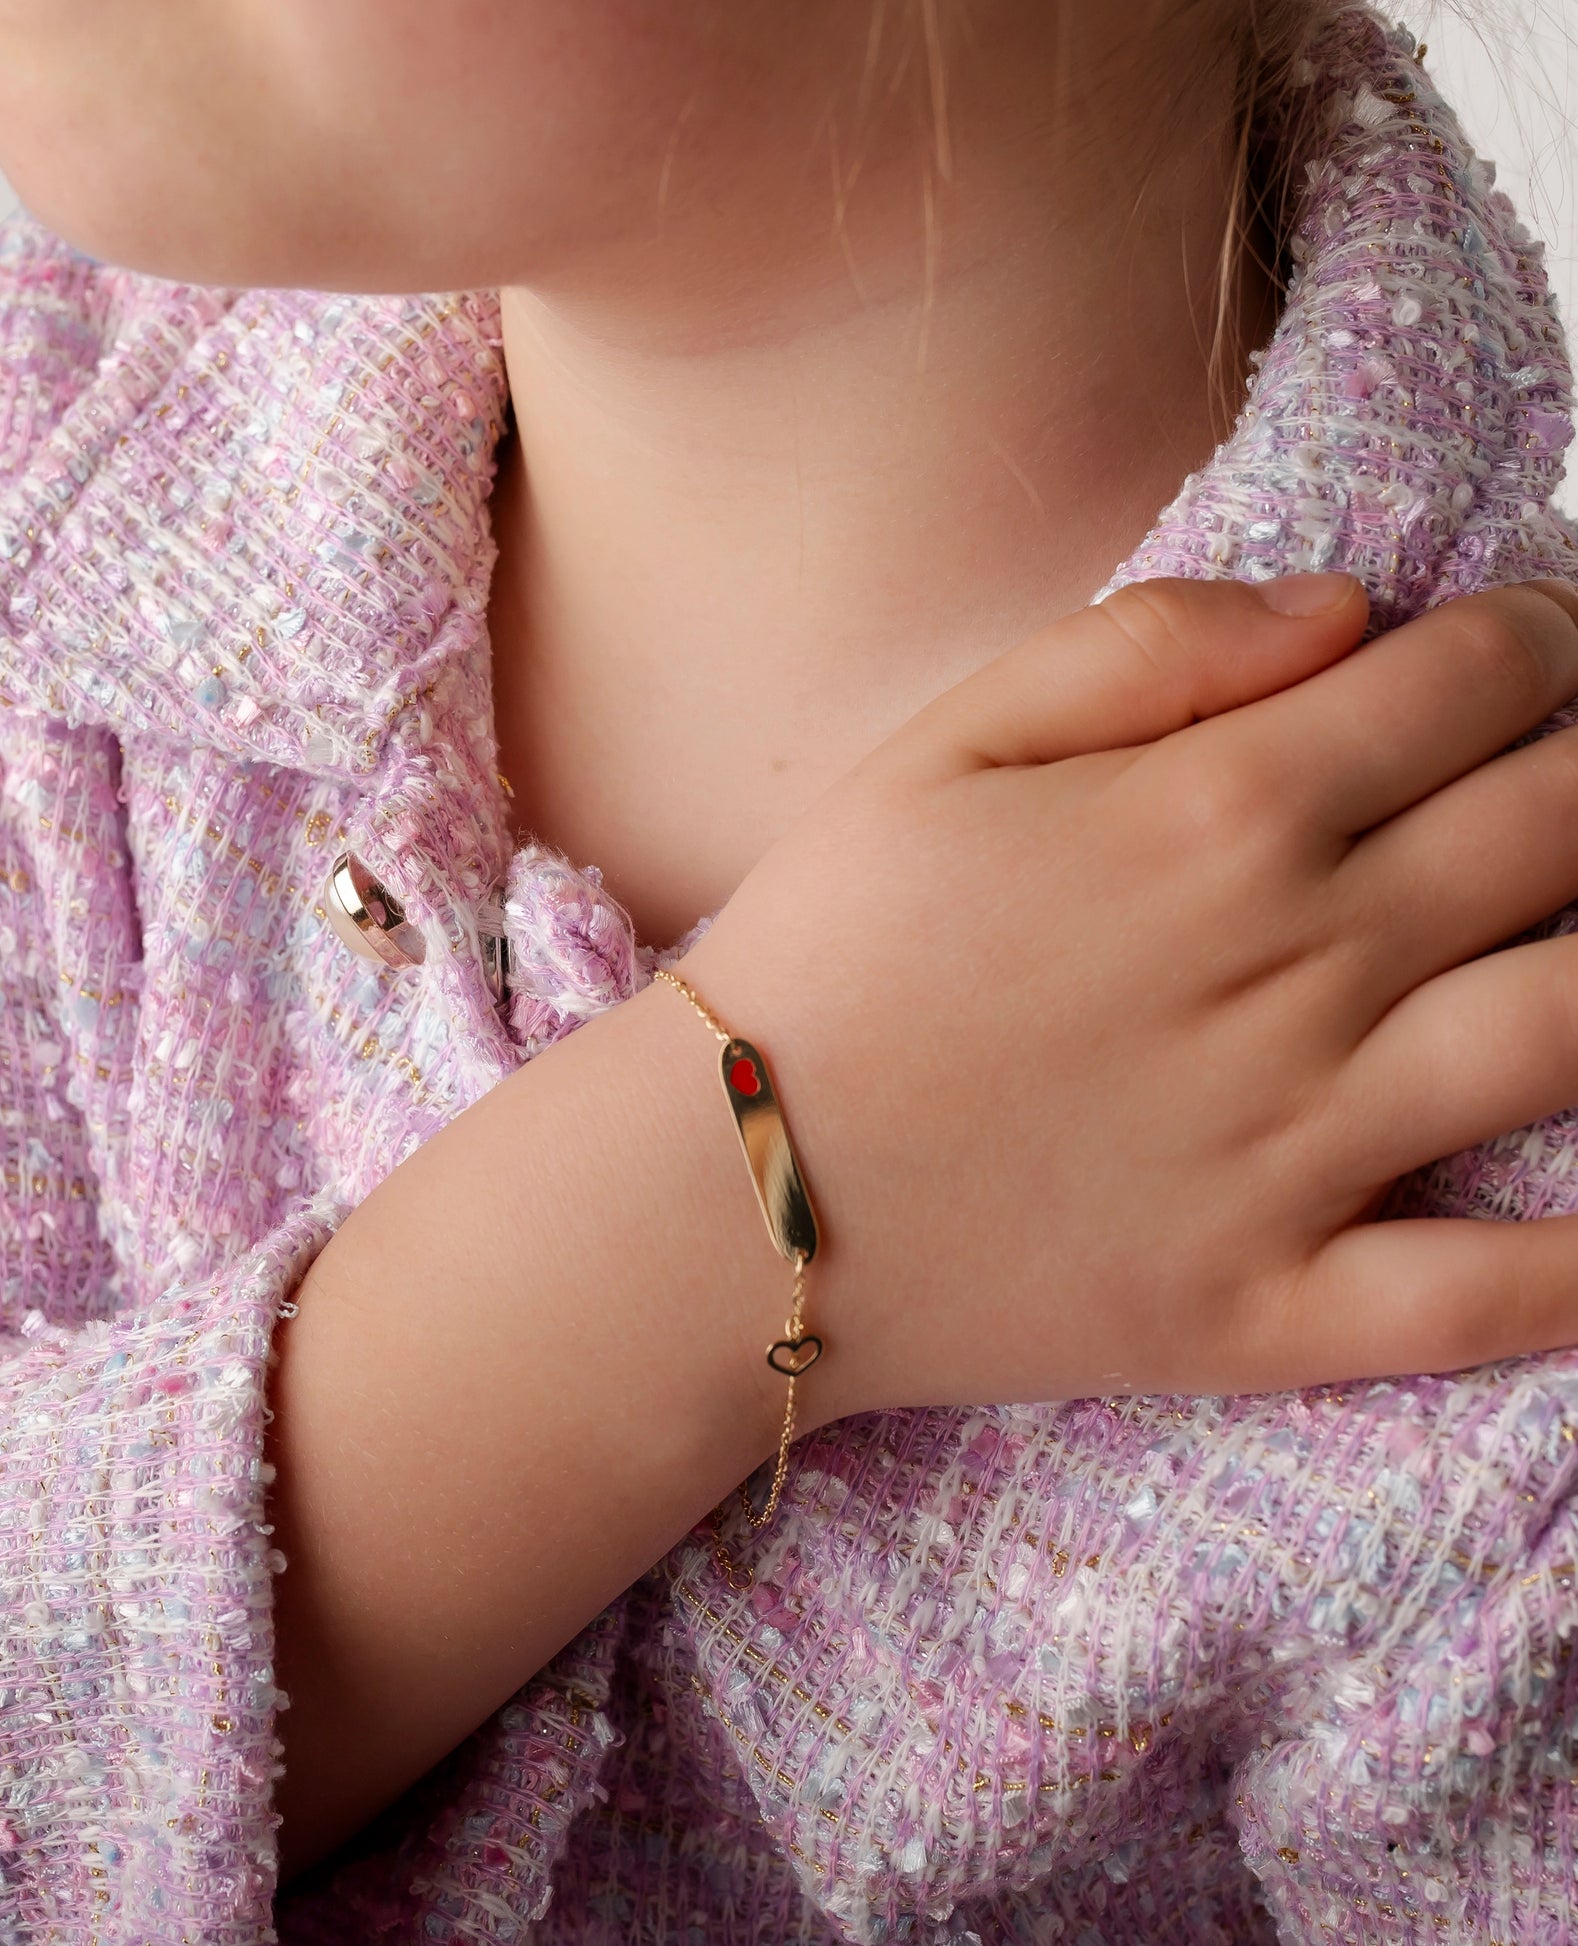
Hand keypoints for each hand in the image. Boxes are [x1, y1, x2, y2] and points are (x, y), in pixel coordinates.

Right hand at [679, 572, 1577, 1411]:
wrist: (727, 1193)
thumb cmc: (826, 954)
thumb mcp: (940, 745)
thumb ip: (1146, 645)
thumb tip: (1348, 611)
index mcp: (1217, 813)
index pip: (1474, 681)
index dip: (1538, 639)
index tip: (1529, 647)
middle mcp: (1297, 969)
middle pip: (1565, 831)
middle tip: (1570, 773)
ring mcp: (1301, 1151)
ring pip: (1577, 1030)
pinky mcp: (1273, 1305)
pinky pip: (1494, 1294)